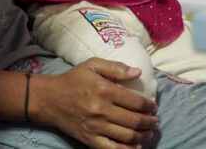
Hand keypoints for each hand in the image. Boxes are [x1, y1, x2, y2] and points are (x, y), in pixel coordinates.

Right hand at [32, 59, 158, 148]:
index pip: (135, 102)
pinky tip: (137, 147)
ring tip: (149, 132)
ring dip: (142, 136)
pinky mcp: (89, 139)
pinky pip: (111, 148)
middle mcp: (101, 110)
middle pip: (134, 120)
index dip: (149, 105)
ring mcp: (95, 127)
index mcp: (104, 90)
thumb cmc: (73, 80)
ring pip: (126, 136)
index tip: (154, 106)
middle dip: (149, 122)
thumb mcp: (92, 65)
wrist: (49, 99)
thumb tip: (137, 72)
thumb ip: (116, 68)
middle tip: (156, 121)